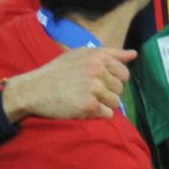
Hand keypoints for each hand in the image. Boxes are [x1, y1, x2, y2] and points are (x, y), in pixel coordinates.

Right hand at [2, 47, 136, 121]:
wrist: (34, 90)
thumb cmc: (58, 71)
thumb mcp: (82, 54)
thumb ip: (110, 53)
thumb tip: (134, 54)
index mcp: (99, 57)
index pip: (124, 73)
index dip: (113, 80)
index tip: (98, 83)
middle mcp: (98, 71)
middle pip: (120, 89)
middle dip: (108, 93)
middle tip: (88, 93)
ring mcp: (94, 89)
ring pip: (116, 103)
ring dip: (104, 105)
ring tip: (86, 100)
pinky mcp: (88, 106)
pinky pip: (107, 114)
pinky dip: (98, 115)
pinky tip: (83, 108)